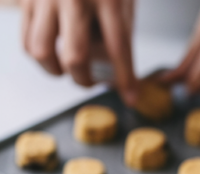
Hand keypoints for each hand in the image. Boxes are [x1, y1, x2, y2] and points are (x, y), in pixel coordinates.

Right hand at [18, 0, 137, 104]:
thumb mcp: (122, 1)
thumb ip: (119, 31)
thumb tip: (116, 71)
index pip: (119, 47)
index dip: (125, 78)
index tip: (130, 97)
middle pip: (75, 56)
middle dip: (85, 80)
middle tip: (91, 82)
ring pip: (42, 52)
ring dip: (57, 71)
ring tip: (69, 70)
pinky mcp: (27, 0)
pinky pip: (27, 40)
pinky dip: (40, 56)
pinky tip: (53, 55)